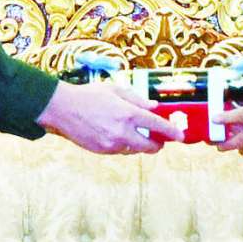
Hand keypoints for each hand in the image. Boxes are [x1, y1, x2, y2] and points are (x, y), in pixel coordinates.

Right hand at [37, 81, 182, 153]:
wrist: (62, 109)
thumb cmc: (89, 95)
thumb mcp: (116, 90)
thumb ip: (137, 100)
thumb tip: (154, 107)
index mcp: (128, 113)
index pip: (157, 125)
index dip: (171, 132)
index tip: (180, 136)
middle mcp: (122, 131)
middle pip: (150, 146)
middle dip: (158, 144)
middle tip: (159, 140)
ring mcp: (112, 144)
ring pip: (135, 150)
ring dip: (139, 144)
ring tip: (134, 133)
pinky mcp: (102, 151)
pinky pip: (120, 151)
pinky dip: (124, 145)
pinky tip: (117, 134)